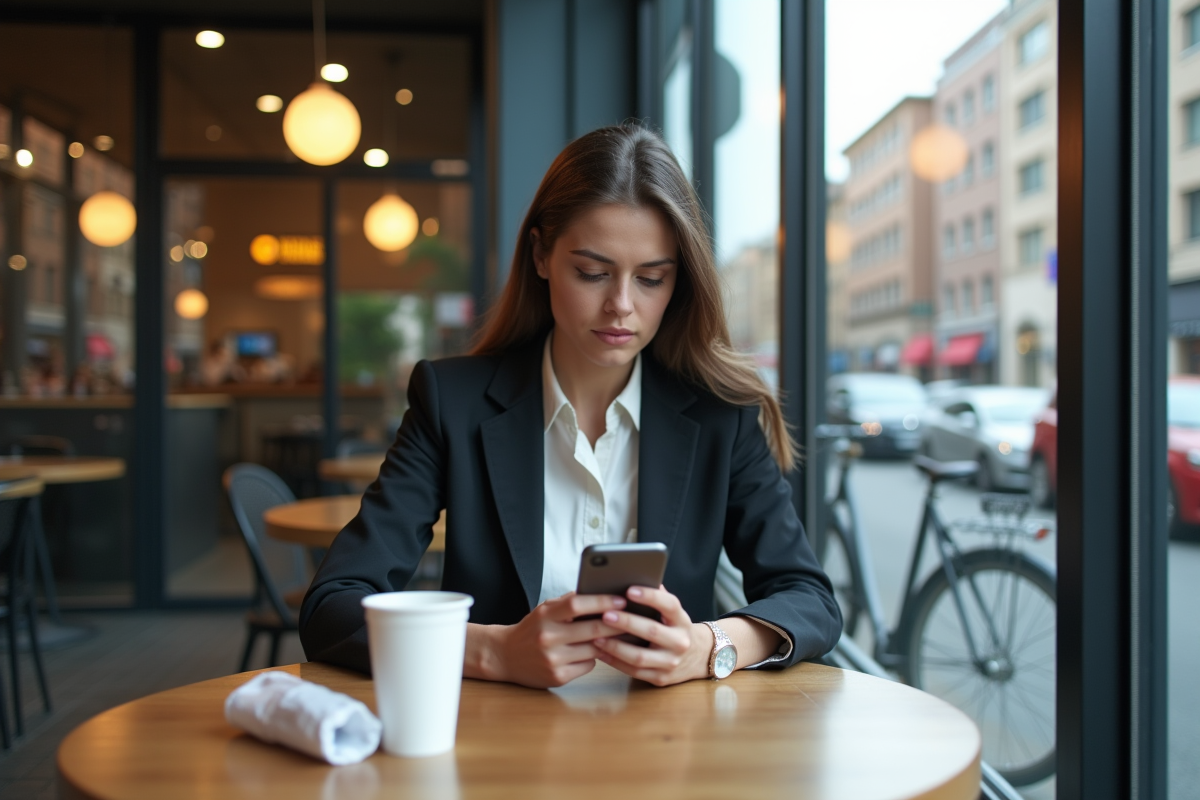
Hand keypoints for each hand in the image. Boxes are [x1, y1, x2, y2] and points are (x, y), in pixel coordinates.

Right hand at [477, 592, 626, 688]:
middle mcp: (548, 637)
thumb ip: (569, 603)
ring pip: (594, 649)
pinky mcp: (558, 677)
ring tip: (624, 634)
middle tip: (634, 618)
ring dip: (610, 642)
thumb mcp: (545, 610)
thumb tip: (602, 593)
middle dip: (617, 623)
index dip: (602, 601)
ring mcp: (553, 659)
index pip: (578, 604)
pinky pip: (587, 665)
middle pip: (592, 629)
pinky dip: (594, 657)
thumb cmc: (532, 629)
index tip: (622, 599)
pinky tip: (594, 651)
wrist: (505, 656)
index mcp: (545, 616)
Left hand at [592, 585, 712, 686]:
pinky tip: (600, 652)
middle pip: (652, 631)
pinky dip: (614, 662)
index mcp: (682, 620)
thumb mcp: (673, 612)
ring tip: (596, 636)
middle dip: (627, 622)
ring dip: (615, 646)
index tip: (630, 590)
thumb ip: (657, 597)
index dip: (650, 597)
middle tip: (605, 614)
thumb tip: (632, 577)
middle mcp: (680, 642)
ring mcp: (671, 663)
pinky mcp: (660, 678)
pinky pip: (634, 671)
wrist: (698, 657)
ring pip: (640, 657)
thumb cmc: (675, 627)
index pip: (669, 605)